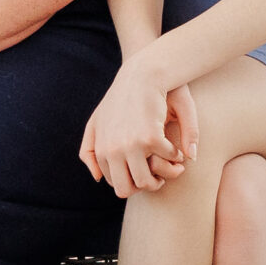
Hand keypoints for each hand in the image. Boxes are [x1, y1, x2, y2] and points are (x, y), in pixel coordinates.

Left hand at [79, 60, 199, 196]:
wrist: (141, 74)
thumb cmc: (120, 98)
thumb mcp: (96, 121)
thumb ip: (90, 149)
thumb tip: (97, 179)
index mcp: (101, 149)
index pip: (114, 182)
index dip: (133, 179)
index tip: (145, 168)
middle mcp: (112, 151)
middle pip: (127, 190)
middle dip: (146, 185)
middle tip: (159, 175)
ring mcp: (130, 146)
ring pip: (148, 182)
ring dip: (164, 175)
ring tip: (170, 162)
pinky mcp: (150, 137)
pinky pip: (167, 159)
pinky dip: (176, 156)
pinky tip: (176, 147)